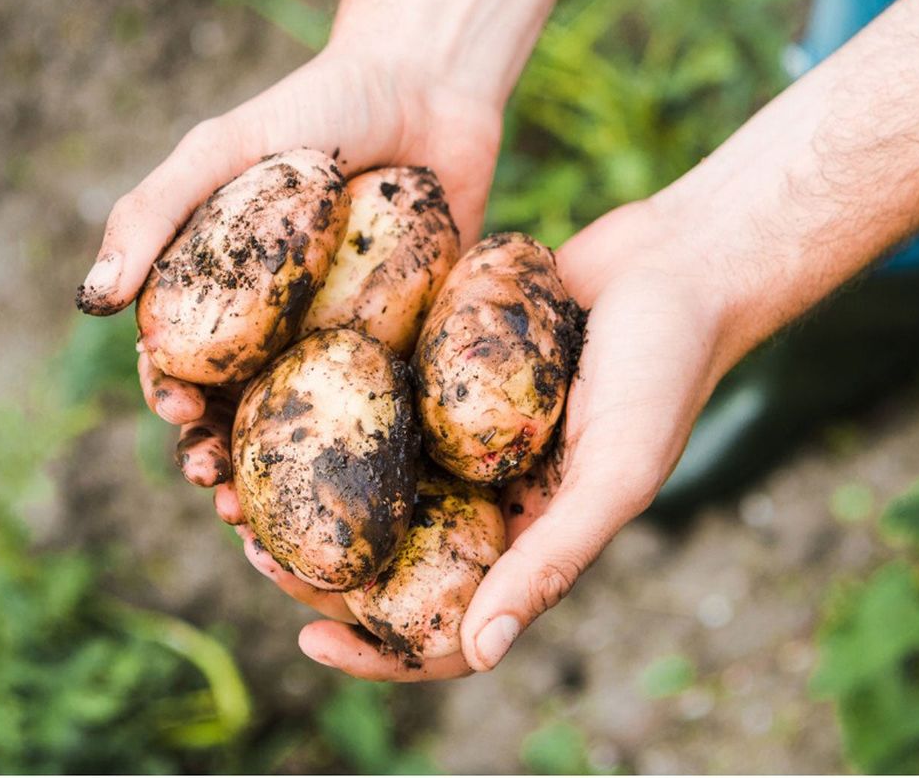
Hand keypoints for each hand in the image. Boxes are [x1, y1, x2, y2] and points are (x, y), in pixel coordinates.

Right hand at [77, 45, 501, 488]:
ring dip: (288, 481)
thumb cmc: (321, 106)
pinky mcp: (413, 344)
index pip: (189, 363)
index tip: (180, 422)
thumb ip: (157, 213)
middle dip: (225, 462)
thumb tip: (90, 301)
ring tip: (277, 518)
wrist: (430, 88)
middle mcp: (286, 326)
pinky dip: (375, 459)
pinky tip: (373, 494)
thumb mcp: (226, 147)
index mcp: (230, 291)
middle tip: (225, 492)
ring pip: (314, 431)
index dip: (175, 402)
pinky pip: (392, 410)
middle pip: (247, 412)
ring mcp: (351, 341)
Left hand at [297, 198, 732, 678]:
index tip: (309, 637)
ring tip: (240, 479)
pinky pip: (385, 397)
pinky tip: (283, 395)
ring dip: (312, 486)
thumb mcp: (617, 473)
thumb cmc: (665, 371)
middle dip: (322, 562)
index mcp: (528, 536)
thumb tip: (478, 655)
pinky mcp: (449, 366)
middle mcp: (491, 491)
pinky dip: (336, 407)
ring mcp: (467, 428)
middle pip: (393, 549)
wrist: (678, 264)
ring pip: (376, 475)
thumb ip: (553, 561)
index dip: (378, 646)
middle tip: (252, 546)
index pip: (447, 620)